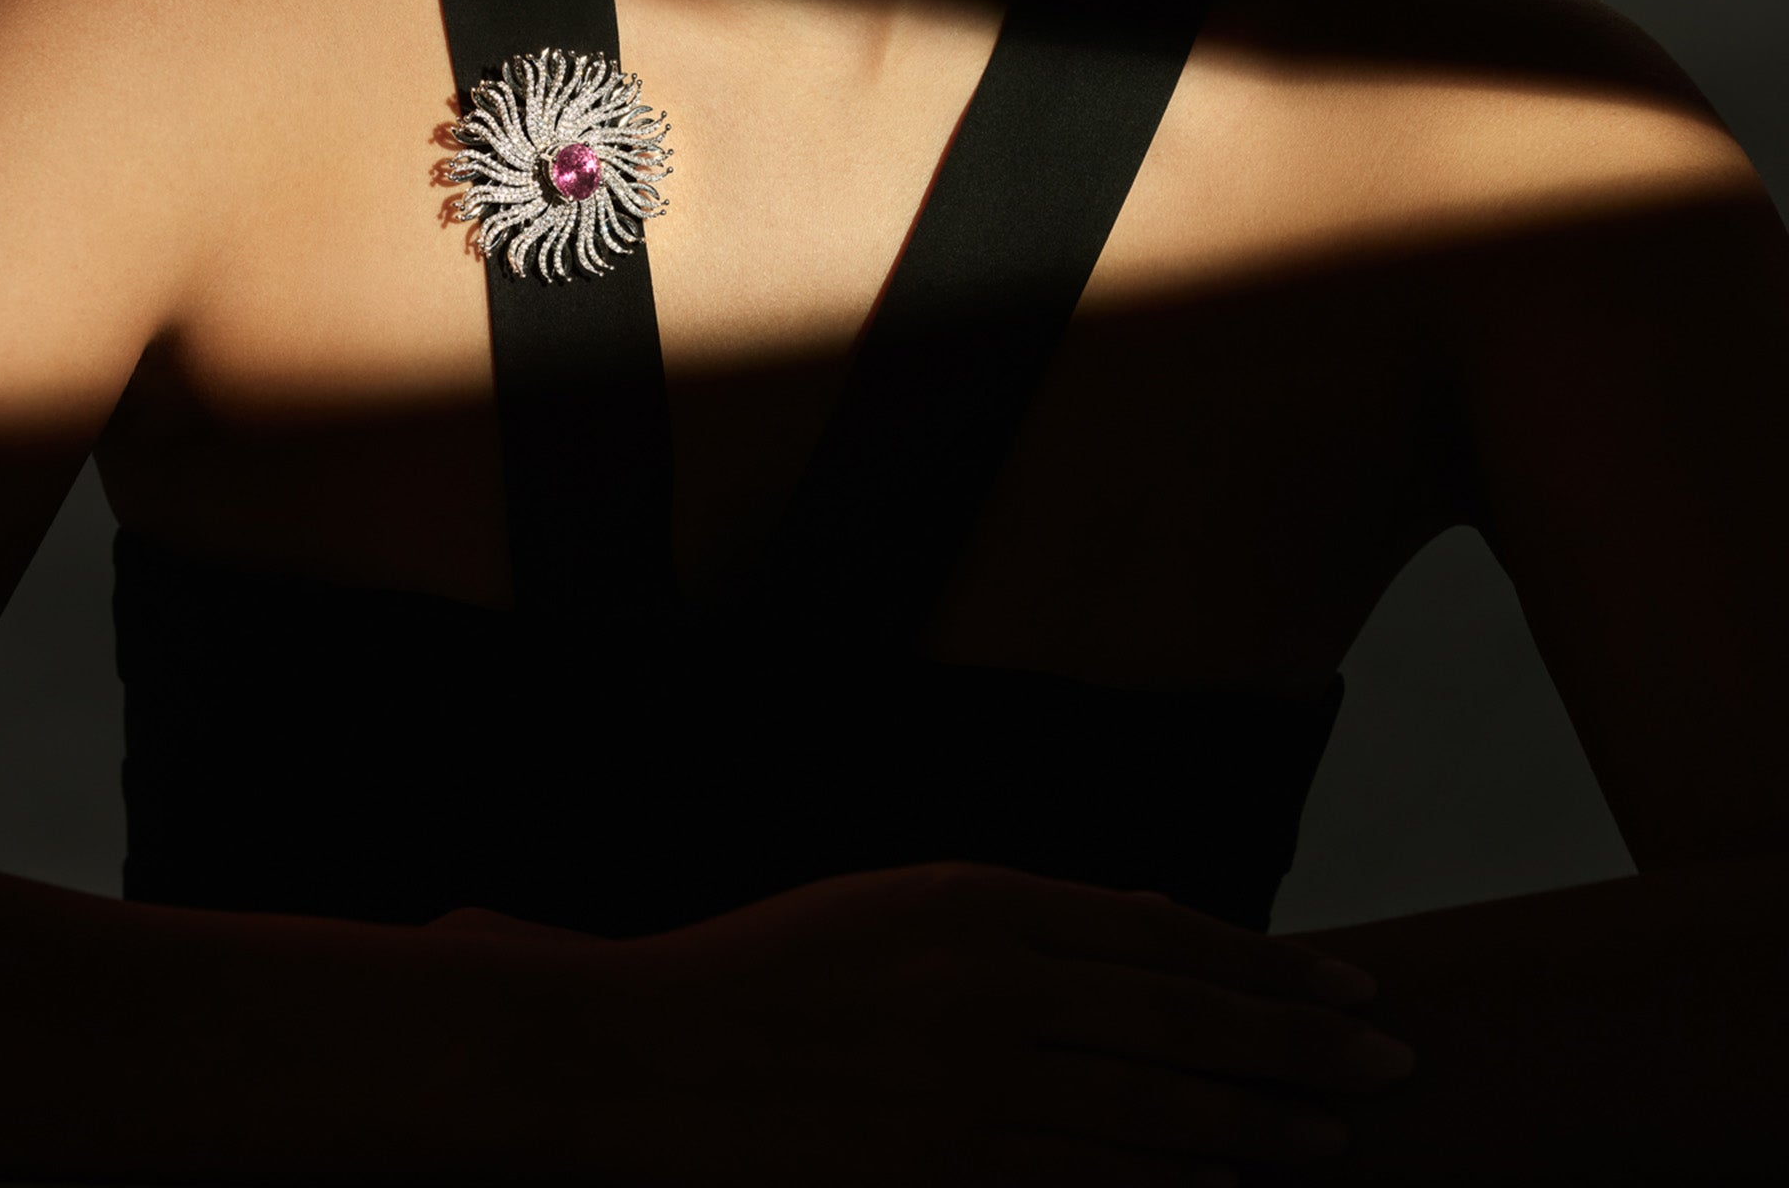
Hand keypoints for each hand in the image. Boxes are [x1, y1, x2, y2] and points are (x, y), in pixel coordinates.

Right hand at [572, 860, 1416, 1187]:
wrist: (666, 1055)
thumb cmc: (783, 961)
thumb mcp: (905, 898)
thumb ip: (1031, 914)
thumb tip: (1155, 922)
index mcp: (982, 901)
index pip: (1161, 932)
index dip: (1264, 956)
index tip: (1349, 977)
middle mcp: (993, 989)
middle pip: (1182, 1018)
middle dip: (1299, 1040)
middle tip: (1391, 1058)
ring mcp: (973, 1090)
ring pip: (1153, 1108)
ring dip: (1255, 1121)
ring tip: (1333, 1133)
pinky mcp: (947, 1173)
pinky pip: (1085, 1181)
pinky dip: (1164, 1182)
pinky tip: (1220, 1184)